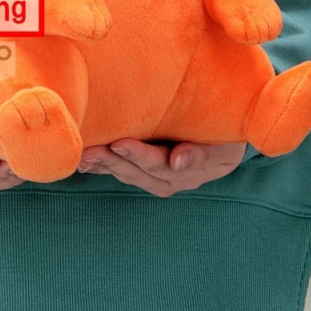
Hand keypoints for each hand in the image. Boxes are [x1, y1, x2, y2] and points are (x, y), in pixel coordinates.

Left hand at [78, 138, 245, 196]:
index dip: (139, 155)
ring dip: (103, 165)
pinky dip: (102, 166)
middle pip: (138, 172)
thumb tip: (178, 160)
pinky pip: (122, 171)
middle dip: (112, 161)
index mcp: (191, 171)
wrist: (228, 134)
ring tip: (81, 156)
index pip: (161, 164)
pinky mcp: (146, 171)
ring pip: (127, 173)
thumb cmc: (227, 131)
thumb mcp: (224, 142)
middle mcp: (171, 179)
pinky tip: (84, 162)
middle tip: (89, 151)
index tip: (119, 143)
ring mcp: (157, 177)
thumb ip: (202, 153)